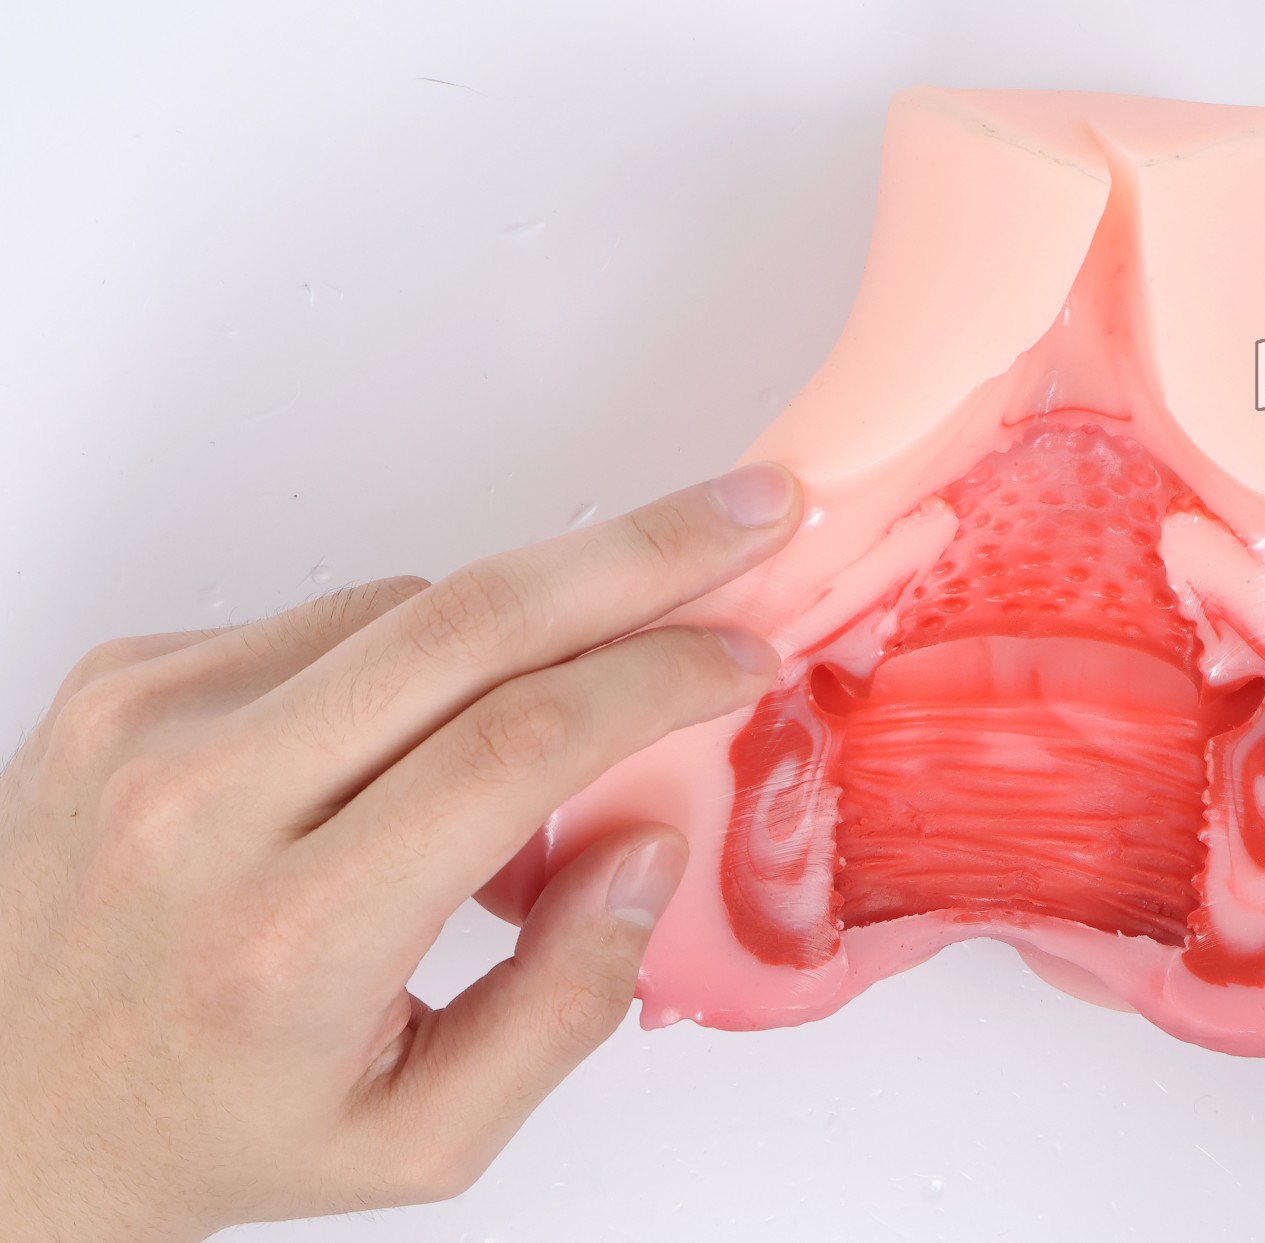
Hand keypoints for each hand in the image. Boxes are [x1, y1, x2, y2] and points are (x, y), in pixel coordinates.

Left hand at [0, 464, 799, 1241]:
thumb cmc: (208, 1125)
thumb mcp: (422, 1137)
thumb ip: (564, 1004)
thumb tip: (644, 845)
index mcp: (293, 937)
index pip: (518, 747)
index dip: (656, 679)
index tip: (740, 654)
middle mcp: (204, 808)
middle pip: (470, 621)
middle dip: (639, 553)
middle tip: (745, 511)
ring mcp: (149, 726)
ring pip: (408, 608)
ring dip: (523, 627)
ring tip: (555, 707)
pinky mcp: (120, 678)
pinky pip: (328, 621)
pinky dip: (410, 655)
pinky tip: (408, 739)